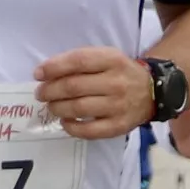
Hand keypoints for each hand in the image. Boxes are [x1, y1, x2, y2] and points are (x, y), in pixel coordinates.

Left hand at [33, 45, 153, 138]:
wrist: (151, 92)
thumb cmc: (119, 72)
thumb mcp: (105, 57)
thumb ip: (79, 61)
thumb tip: (45, 73)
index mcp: (112, 60)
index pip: (78, 61)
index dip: (54, 67)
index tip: (38, 74)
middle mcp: (116, 83)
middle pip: (74, 87)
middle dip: (50, 90)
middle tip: (41, 93)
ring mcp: (118, 106)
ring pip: (78, 108)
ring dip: (57, 108)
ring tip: (51, 106)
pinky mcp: (118, 126)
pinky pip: (88, 131)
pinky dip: (71, 127)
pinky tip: (65, 121)